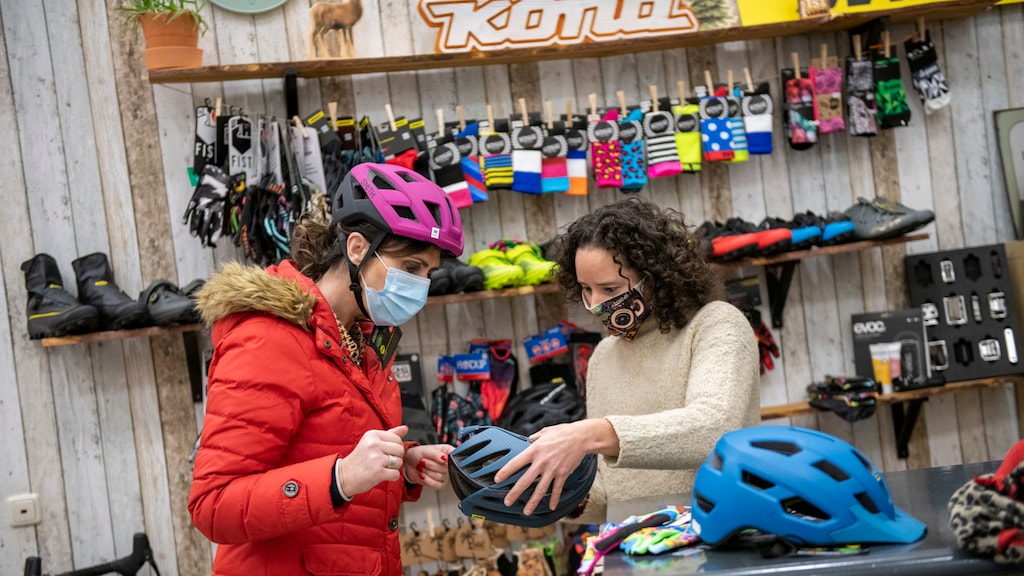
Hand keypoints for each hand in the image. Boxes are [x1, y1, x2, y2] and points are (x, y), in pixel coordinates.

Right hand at [337, 425, 407, 496]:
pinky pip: (395, 474)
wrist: (344, 475)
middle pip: (400, 450)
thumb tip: (405, 428)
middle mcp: (374, 444)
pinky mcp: (377, 472)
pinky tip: (381, 475)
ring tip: (381, 468)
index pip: (397, 439)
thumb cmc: (359, 459)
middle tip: (384, 461)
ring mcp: (376, 458)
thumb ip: (390, 434)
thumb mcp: (371, 442)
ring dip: (393, 468)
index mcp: (373, 435)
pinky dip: (391, 477)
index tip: (387, 452)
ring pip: (399, 462)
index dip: (396, 448)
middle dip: (396, 458)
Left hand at [403, 444, 454, 488]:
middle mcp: (448, 464)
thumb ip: (436, 454)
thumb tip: (444, 458)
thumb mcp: (426, 450)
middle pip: (446, 468)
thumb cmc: (419, 454)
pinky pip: (437, 485)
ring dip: (427, 472)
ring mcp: (445, 475)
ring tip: (421, 467)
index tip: (441, 458)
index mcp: (448, 452)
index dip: (448, 458)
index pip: (455, 456)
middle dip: (431, 465)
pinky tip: (422, 475)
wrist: (410, 463)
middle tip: (423, 461)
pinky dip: (427, 480)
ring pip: (440, 476)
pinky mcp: (439, 483)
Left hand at [493, 419, 609, 515]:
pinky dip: (554, 499)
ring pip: (540, 489)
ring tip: (526, 511)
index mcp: (534, 450)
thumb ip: (534, 438)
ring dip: (533, 501)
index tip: (497, 479)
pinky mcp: (563, 473)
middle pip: (525, 480)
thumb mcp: (545, 431)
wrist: (581, 437)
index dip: (505, 472)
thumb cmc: (563, 432)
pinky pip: (557, 489)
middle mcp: (542, 462)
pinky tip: (551, 507)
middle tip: (507, 501)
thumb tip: (528, 440)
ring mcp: (552, 469)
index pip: (516, 463)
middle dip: (515, 493)